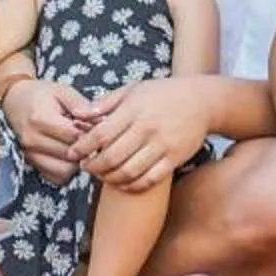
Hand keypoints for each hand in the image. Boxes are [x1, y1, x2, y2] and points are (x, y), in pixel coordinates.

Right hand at [2, 76, 94, 183]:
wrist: (13, 101)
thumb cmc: (40, 94)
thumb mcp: (62, 91)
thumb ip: (81, 104)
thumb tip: (100, 120)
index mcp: (40, 119)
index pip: (75, 136)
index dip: (91, 133)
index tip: (97, 127)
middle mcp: (32, 140)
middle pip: (71, 155)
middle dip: (86, 148)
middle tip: (92, 138)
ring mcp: (30, 155)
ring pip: (65, 171)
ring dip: (77, 162)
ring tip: (80, 147)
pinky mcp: (31, 165)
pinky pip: (56, 178)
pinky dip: (67, 170)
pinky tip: (70, 156)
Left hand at [72, 77, 213, 192]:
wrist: (202, 101)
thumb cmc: (162, 94)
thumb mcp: (132, 90)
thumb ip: (105, 103)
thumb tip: (77, 114)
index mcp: (133, 110)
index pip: (100, 134)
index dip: (82, 147)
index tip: (72, 153)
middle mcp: (147, 128)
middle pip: (111, 156)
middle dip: (93, 167)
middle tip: (85, 167)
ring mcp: (162, 145)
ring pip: (129, 172)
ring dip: (110, 179)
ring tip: (102, 176)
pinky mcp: (174, 158)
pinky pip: (149, 179)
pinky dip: (132, 186)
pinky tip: (123, 183)